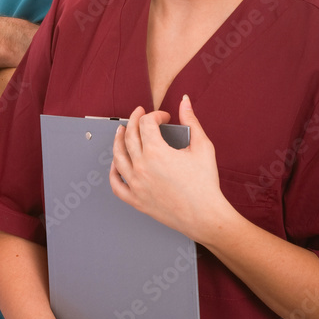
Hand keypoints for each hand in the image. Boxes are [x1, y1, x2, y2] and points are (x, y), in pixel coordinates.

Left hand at [109, 95, 229, 240]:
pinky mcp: (136, 200)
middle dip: (134, 120)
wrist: (206, 216)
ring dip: (118, 140)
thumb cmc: (205, 184)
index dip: (155, 115)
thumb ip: (191, 121)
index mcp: (156, 152)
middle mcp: (142, 167)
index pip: (146, 123)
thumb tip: (184, 102)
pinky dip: (113, 172)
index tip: (164, 117)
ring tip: (121, 132)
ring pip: (118, 157)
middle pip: (129, 136)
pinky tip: (115, 164)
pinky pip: (116, 184)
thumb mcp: (202, 146)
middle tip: (138, 114)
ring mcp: (136, 184)